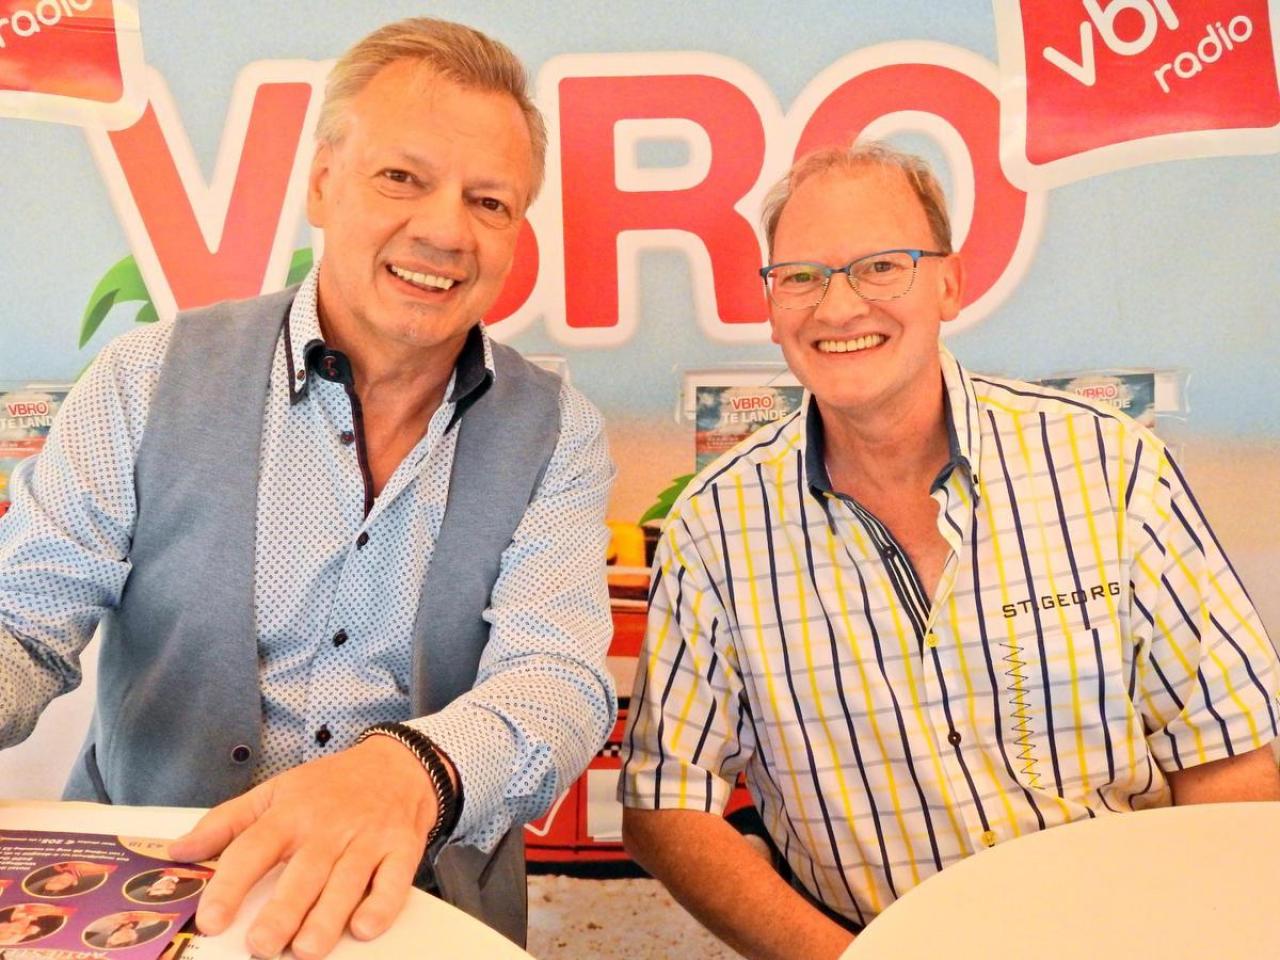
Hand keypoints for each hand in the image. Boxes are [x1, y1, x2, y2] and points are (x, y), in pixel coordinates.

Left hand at [168, 736, 436, 959]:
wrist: (397, 764)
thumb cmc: (329, 786)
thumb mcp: (274, 791)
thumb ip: (226, 823)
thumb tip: (178, 851)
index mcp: (290, 813)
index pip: (254, 848)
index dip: (231, 885)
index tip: (211, 918)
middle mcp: (328, 827)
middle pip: (303, 872)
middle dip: (283, 911)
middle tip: (261, 945)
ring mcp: (368, 838)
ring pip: (347, 881)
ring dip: (328, 917)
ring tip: (306, 949)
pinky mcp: (402, 848)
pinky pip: (394, 880)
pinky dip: (382, 904)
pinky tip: (364, 927)